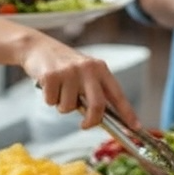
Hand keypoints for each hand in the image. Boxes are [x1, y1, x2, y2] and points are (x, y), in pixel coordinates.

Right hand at [22, 36, 138, 129]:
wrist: (38, 47)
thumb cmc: (63, 65)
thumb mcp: (84, 72)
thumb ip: (93, 91)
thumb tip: (101, 117)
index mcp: (100, 68)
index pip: (117, 94)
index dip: (127, 112)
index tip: (135, 127)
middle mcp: (88, 69)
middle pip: (97, 105)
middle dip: (91, 121)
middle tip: (84, 125)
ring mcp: (69, 72)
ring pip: (69, 107)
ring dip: (62, 105)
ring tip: (59, 90)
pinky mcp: (51, 76)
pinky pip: (52, 102)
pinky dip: (49, 100)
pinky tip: (48, 86)